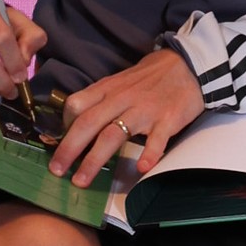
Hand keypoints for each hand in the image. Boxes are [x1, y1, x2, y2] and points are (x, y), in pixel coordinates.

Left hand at [49, 48, 204, 187]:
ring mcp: (145, 110)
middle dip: (69, 148)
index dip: (63, 127)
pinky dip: (148, 154)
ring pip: (113, 134)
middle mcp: (122, 99)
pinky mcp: (168, 119)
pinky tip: (141, 168)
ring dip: (94, 159)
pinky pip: (156, 139)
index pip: (76, 105)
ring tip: (82, 180)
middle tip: (56, 171)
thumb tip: (79, 120)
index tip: (57, 145)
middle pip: (89, 123)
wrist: (189, 65)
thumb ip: (101, 98)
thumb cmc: (151, 77)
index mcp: (108, 89)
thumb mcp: (120, 81)